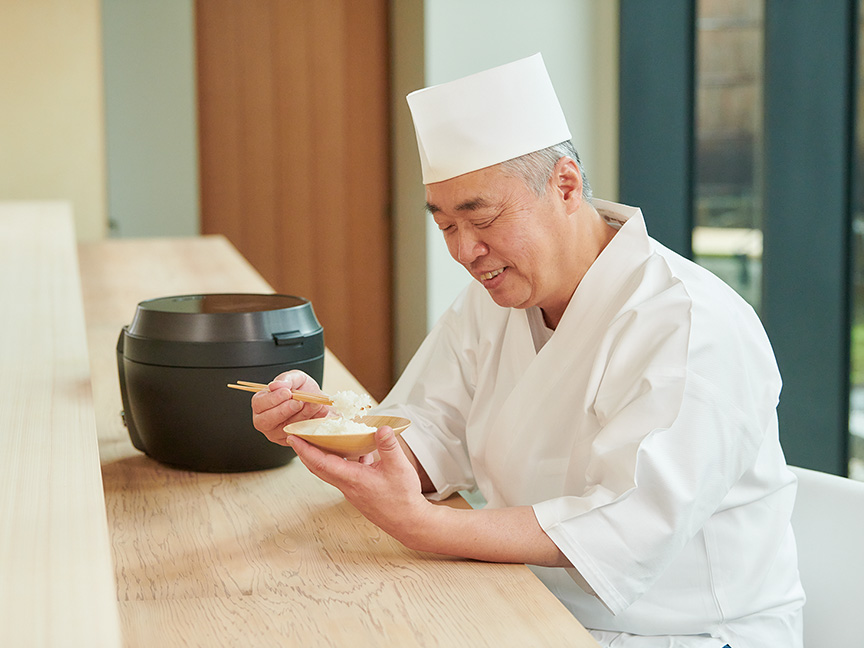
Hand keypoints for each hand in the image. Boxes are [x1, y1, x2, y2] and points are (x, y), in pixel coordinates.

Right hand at [251, 370, 328, 444]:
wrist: (316, 400)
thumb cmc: (301, 388)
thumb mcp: (295, 378)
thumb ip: (285, 379)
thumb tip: (274, 385)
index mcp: (260, 404)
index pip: (259, 403)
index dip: (273, 399)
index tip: (287, 392)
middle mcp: (264, 421)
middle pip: (266, 421)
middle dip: (283, 411)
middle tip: (297, 403)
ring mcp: (276, 434)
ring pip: (285, 429)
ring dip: (300, 416)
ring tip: (313, 404)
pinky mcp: (290, 441)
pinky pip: (299, 435)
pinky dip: (310, 423)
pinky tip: (318, 412)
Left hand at [287, 426, 431, 544]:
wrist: (408, 522)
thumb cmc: (403, 498)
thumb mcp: (399, 468)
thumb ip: (389, 446)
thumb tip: (382, 428)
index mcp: (353, 479)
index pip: (321, 463)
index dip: (305, 449)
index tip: (293, 437)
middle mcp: (347, 485)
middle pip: (318, 467)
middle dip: (305, 451)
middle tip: (298, 435)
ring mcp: (351, 489)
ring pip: (330, 470)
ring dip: (322, 454)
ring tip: (322, 437)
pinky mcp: (358, 490)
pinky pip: (343, 472)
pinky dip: (342, 459)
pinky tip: (356, 450)